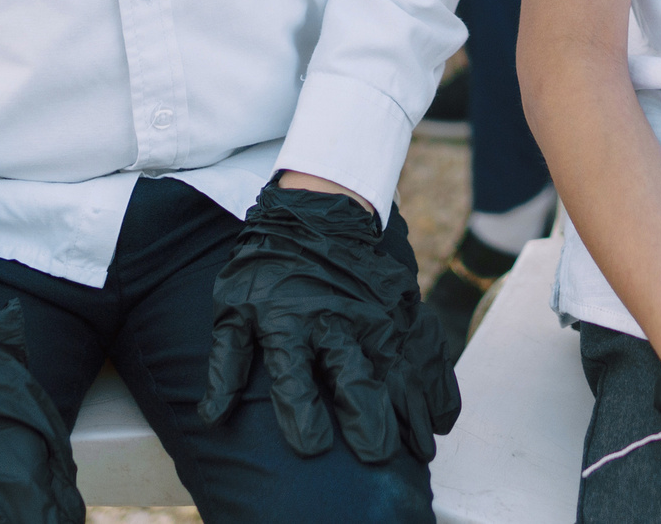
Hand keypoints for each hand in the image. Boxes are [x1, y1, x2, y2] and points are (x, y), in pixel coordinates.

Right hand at [202, 184, 459, 464]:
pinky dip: (222, 381)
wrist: (317, 207)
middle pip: (349, 373)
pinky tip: (216, 416)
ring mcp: (280, 315)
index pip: (390, 378)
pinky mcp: (241, 307)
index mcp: (367, 323)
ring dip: (303, 406)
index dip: (406, 419)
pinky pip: (229, 348)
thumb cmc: (361, 273)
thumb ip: (423, 362)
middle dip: (366, 412)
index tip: (418, 453)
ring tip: (312, 445)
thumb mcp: (401, 308)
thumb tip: (445, 423)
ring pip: (291, 365)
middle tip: (378, 451)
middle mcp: (327, 321)